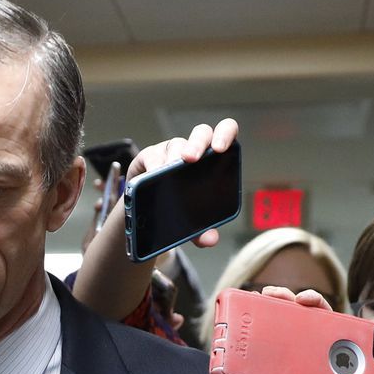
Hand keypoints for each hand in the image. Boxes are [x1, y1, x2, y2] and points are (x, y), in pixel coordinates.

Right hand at [122, 118, 239, 257]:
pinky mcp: (149, 156)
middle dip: (197, 144)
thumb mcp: (191, 219)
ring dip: (174, 156)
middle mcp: (193, 150)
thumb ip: (202, 229)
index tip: (221, 148)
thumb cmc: (177, 205)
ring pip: (176, 144)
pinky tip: (153, 173)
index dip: (226, 134)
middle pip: (201, 133)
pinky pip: (152, 154)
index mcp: (212, 159)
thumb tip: (210, 240)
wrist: (147, 207)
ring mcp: (171, 151)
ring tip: (169, 169)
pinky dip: (153, 164)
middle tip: (191, 159)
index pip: (226, 133)